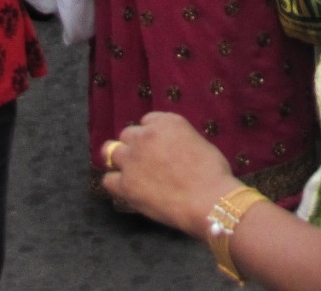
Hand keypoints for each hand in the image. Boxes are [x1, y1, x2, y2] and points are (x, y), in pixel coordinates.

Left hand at [100, 112, 239, 232]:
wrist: (209, 199)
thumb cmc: (212, 173)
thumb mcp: (197, 142)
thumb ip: (176, 140)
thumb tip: (169, 150)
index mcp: (167, 122)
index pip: (147, 121)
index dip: (151, 136)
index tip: (156, 147)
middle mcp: (145, 136)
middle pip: (127, 134)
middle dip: (134, 146)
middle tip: (144, 161)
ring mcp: (132, 159)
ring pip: (111, 152)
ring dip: (121, 161)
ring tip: (132, 173)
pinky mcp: (125, 184)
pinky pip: (108, 180)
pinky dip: (116, 183)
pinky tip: (127, 190)